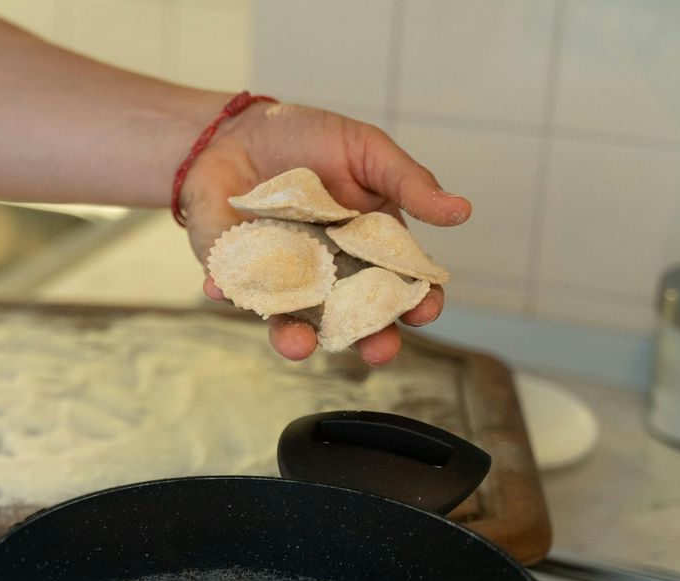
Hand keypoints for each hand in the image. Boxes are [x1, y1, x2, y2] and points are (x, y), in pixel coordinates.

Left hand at [179, 103, 470, 364]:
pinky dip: (224, 291)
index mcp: (367, 250)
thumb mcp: (365, 152)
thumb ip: (407, 183)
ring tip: (298, 344)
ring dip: (294, 338)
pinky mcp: (234, 273)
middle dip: (368, 339)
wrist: (237, 130)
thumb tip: (462, 211)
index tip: (425, 309)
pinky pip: (231, 290)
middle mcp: (327, 276)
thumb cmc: (307, 140)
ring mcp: (281, 280)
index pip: (401, 286)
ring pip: (292, 321)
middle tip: (378, 350)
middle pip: (354, 320)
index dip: (417, 303)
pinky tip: (217, 288)